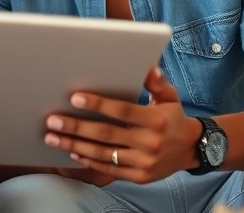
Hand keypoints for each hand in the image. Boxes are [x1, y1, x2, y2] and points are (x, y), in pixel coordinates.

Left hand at [44, 66, 198, 183]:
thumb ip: (155, 82)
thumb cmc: (173, 117)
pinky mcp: (139, 177)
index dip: (98, 104)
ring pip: (103, 154)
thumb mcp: (170, 96)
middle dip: (76, 127)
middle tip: (52, 120)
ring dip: (75, 145)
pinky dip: (89, 161)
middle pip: (106, 134)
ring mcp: (144, 162)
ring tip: (53, 138)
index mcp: (155, 120)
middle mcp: (150, 142)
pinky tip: (72, 152)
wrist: (191, 149)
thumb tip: (147, 66)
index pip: (122, 111)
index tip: (74, 98)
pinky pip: (109, 169)